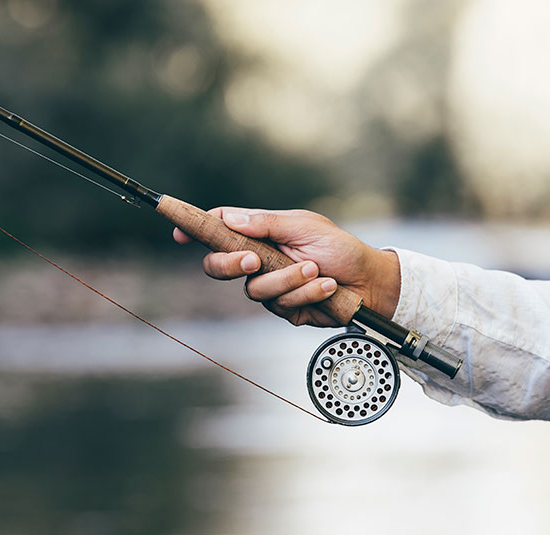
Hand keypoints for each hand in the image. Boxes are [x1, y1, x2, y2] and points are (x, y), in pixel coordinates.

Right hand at [173, 207, 399, 326]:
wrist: (370, 281)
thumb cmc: (339, 247)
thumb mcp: (305, 225)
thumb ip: (267, 223)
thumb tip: (231, 218)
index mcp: (258, 235)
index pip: (219, 230)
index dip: (195, 230)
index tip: (179, 232)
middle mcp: (257, 262)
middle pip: (219, 266)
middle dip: (231, 264)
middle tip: (252, 259)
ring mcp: (269, 287)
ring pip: (254, 290)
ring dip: (288, 279)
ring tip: (316, 270)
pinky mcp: (284, 309)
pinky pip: (282, 306)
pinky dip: (307, 294)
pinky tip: (327, 287)